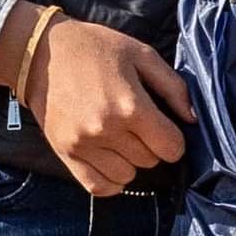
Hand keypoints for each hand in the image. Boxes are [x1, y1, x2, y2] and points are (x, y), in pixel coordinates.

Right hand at [1, 12, 192, 193]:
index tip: (164, 126)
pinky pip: (98, 187)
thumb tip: (193, 119)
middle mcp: (106, 130)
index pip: (171, 147)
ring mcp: (83, 145)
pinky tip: (110, 160)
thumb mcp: (141, 55)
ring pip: (127, 176)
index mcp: (130, 106)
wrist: (41, 52)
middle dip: (151, 145)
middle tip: (137, 125)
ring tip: (120, 138)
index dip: (174, 139)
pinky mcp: (64, 153)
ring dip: (130, 161)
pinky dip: (110, 180)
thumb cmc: (95, 48)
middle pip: (150, 161)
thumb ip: (173, 87)